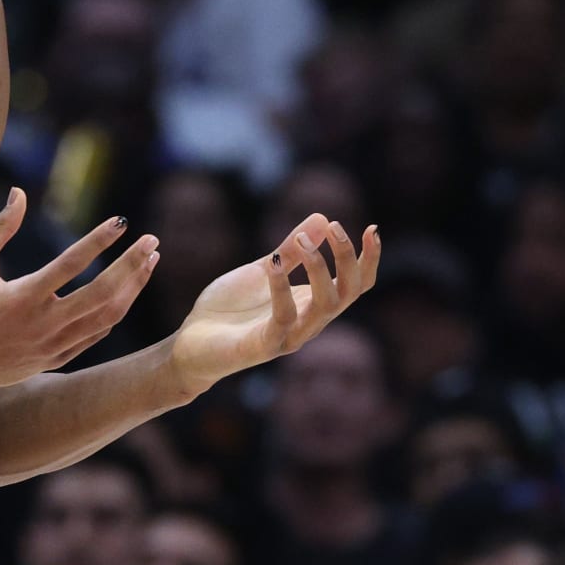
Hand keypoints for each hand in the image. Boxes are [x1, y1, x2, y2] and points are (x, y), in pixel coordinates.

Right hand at [0, 188, 159, 400]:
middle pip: (102, 294)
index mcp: (22, 298)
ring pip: (106, 318)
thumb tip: (20, 192)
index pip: (72, 264)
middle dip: (132, 265)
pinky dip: (114, 313)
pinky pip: (95, 336)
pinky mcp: (53, 360)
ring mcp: (51, 347)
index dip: (100, 240)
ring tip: (149, 263)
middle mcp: (42, 325)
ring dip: (131, 288)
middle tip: (152, 241)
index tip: (122, 221)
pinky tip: (125, 293)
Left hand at [169, 214, 378, 397]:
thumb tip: (323, 218)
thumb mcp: (264, 270)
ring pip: (326, 306)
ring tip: (302, 239)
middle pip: (348, 292)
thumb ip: (292, 250)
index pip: (354, 285)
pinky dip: (282, 288)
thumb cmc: (230, 310)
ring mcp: (290, 336)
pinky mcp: (265, 346)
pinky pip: (285, 318)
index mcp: (311, 303)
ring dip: (319, 268)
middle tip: (336, 227)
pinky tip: (274, 264)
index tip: (372, 229)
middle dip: (347, 258)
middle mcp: (308, 321)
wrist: (191, 344)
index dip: (368, 259)